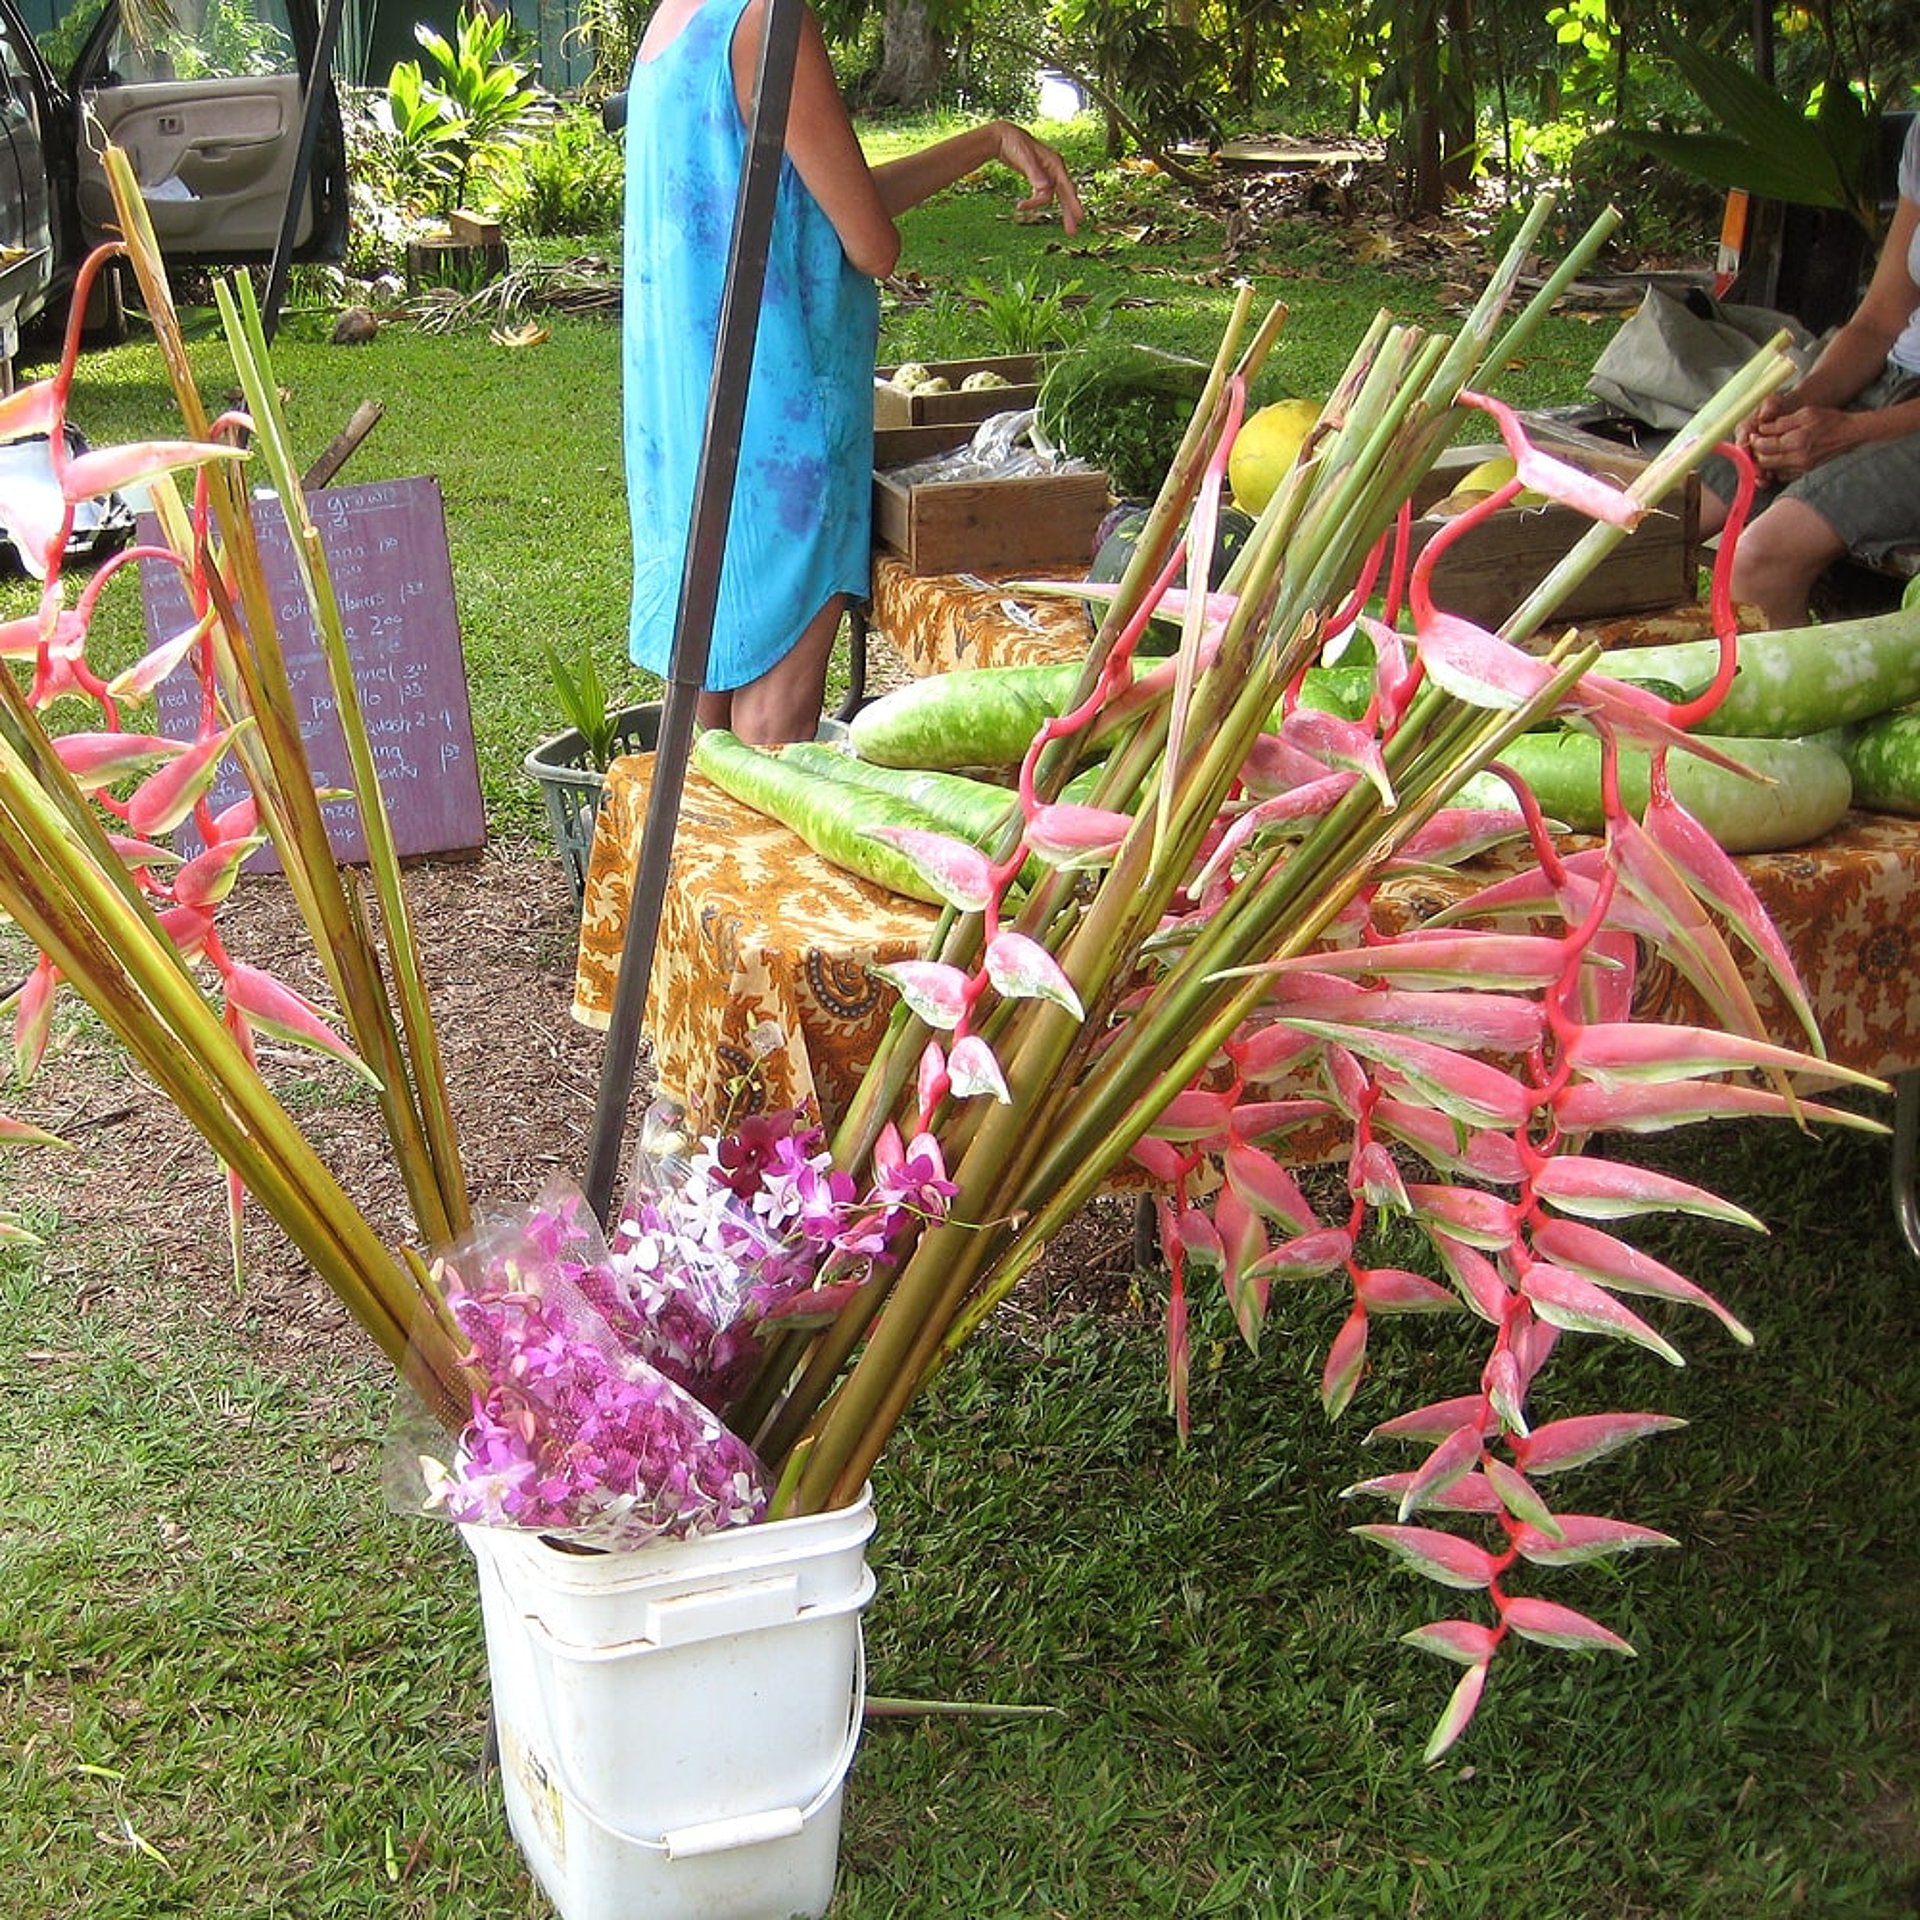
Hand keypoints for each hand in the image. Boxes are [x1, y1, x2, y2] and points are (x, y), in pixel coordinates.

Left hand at [991, 122, 1084, 234]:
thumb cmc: (1014, 143)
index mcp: (1055, 162)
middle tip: (1072, 232)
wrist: (1004, 137)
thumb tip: (1045, 189)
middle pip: (1065, 194)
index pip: (1067, 186)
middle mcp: (1054, 169)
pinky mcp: (1039, 179)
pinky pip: (1041, 195)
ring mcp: (1048, 174)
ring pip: (1052, 197)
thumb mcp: (1023, 157)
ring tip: (1020, 207)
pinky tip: (1020, 204)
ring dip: (1037, 205)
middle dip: (1068, 212)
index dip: (1073, 202)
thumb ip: (1034, 173)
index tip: (1080, 217)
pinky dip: (1033, 201)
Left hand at [1744, 402, 1859, 481]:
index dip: (1755, 441)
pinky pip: (1782, 474)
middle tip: (1757, 443)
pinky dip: (1776, 467)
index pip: (1765, 446)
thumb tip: (1761, 429)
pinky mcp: (1805, 473)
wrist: (1851, 434)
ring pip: (1771, 469)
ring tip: (1768, 449)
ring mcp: (1802, 468)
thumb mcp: (1806, 413)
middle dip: (1757, 452)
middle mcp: (1798, 458)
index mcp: (1797, 441)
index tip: (1754, 435)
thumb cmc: (1829, 420)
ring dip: (1765, 460)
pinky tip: (1780, 456)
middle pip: (1765, 461)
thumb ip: (1781, 422)